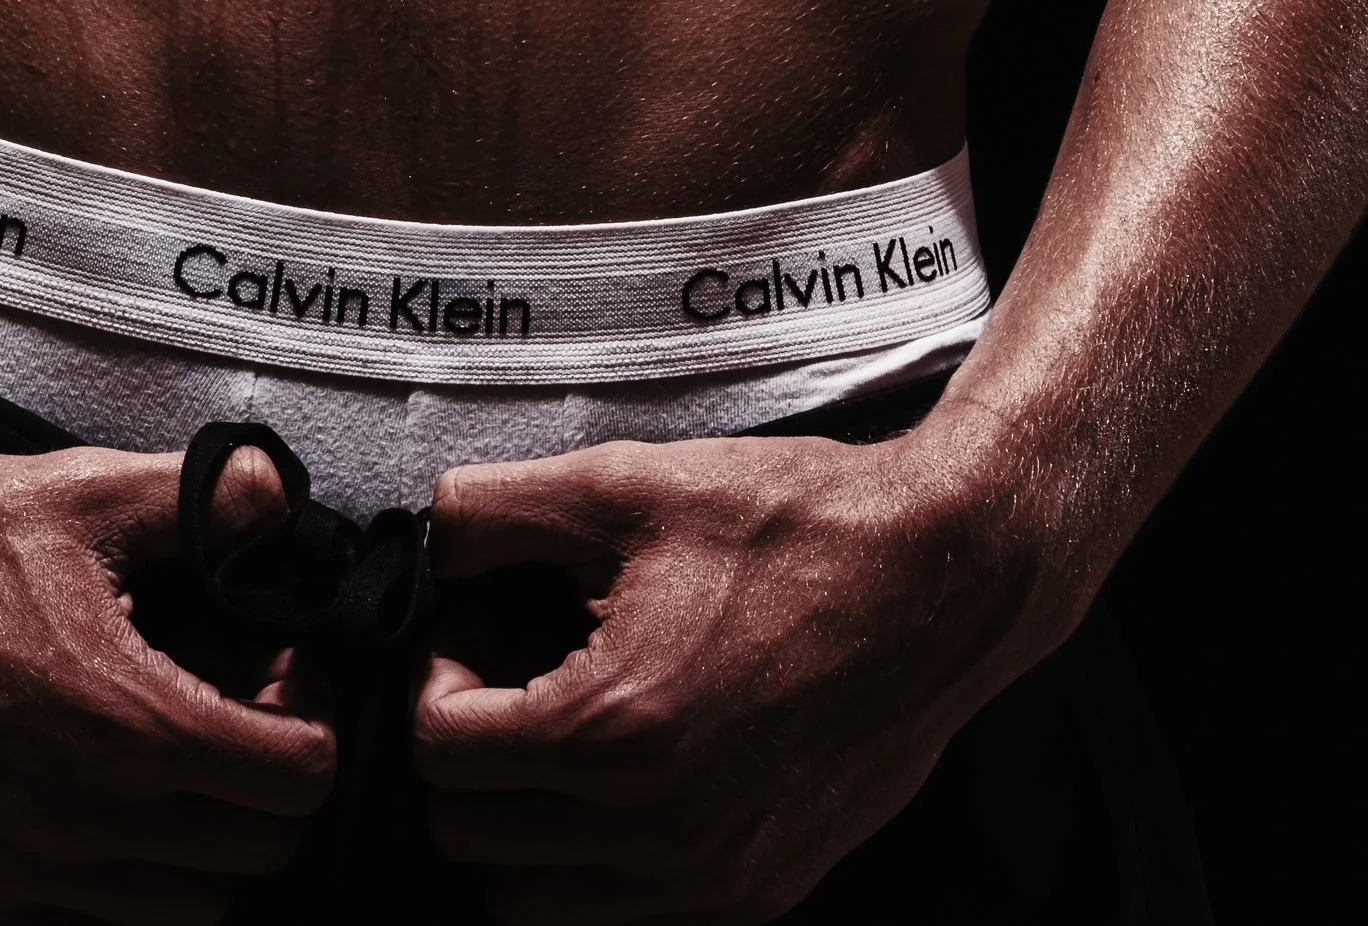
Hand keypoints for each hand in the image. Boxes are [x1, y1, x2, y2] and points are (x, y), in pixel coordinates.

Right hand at [0, 430, 334, 922]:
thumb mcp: (78, 494)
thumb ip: (197, 499)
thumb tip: (274, 495)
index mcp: (132, 723)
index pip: (299, 780)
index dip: (306, 721)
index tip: (271, 676)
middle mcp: (89, 820)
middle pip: (255, 854)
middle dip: (262, 784)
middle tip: (224, 712)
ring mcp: (23, 875)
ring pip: (181, 912)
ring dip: (194, 844)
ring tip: (154, 760)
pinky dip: (106, 884)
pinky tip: (77, 799)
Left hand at [414, 427, 1047, 919]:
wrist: (939, 582)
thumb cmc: (795, 528)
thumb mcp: (626, 484)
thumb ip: (495, 510)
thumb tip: (428, 539)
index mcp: (614, 727)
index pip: (441, 754)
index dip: (436, 680)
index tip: (474, 638)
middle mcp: (657, 828)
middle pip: (474, 838)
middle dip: (469, 754)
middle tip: (509, 680)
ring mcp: (711, 877)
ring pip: (536, 905)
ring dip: (523, 826)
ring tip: (563, 732)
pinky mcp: (758, 893)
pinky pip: (623, 919)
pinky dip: (595, 866)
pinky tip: (627, 776)